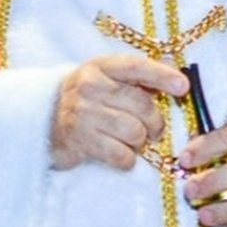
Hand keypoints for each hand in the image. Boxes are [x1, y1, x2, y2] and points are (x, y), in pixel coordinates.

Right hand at [51, 55, 188, 170]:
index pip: (135, 67)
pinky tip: (123, 154)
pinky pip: (121, 155)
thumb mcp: (107, 77)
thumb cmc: (87, 97)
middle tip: (155, 129)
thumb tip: (177, 69)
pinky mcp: (80, 141)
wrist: (43, 118)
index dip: (161, 75)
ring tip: (135, 141)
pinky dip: (128, 159)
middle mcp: (89, 86)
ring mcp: (83, 114)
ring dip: (141, 141)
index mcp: (100, 67)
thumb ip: (140, 75)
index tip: (183, 87)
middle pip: (141, 105)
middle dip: (156, 121)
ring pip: (134, 132)